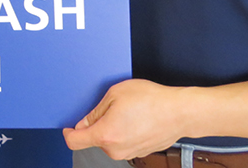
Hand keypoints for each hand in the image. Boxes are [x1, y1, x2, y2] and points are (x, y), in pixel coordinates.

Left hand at [62, 79, 189, 159]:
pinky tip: (137, 118)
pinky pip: (123, 141)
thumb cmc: (152, 100)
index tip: (68, 128)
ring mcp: (129, 153)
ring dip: (112, 127)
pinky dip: (124, 131)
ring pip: (110, 140)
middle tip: (112, 106)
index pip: (75, 142)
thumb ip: (95, 111)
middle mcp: (116, 149)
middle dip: (97, 123)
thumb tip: (84, 122)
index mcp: (105, 134)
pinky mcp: (139, 152)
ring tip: (128, 111)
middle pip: (94, 139)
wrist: (179, 112)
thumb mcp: (115, 94)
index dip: (68, 133)